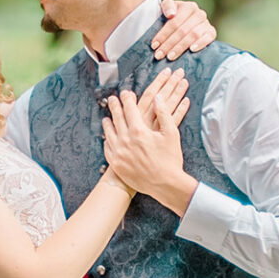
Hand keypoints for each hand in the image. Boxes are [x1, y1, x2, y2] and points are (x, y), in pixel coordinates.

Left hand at [101, 68, 197, 215]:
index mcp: (139, 131)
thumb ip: (164, 113)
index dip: (127, 98)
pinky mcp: (116, 164)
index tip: (125, 93)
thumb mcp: (172, 133)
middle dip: (115, 106)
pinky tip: (108, 137)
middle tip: (112, 99)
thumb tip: (158, 98)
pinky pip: (107, 147)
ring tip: (107, 117)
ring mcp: (118, 153)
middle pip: (117, 117)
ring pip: (109, 132)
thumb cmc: (170, 159)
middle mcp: (125, 140)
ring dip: (108, 122)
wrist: (165, 184)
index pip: (129, 108)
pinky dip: (107, 139)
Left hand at [152, 0, 216, 60]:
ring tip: (170, 57)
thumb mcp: (167, 8)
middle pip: (182, 30)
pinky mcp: (212, 32)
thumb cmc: (174, 16)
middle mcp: (199, 13)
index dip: (163, 34)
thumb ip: (167, 6)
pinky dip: (201, 43)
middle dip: (169, 44)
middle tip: (160, 55)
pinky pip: (208, 38)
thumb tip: (171, 14)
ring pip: (193, 35)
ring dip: (180, 47)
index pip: (174, 22)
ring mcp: (206, 23)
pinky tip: (192, 50)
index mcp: (188, 6)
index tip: (154, 45)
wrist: (188, 22)